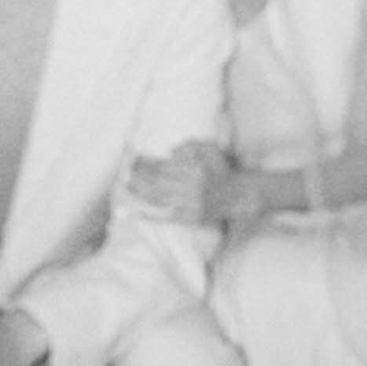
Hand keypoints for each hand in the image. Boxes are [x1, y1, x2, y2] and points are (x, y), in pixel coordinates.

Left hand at [128, 140, 260, 225]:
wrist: (238, 195)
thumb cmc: (221, 169)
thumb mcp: (209, 149)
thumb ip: (188, 147)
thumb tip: (169, 152)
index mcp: (195, 169)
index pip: (163, 166)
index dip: (146, 163)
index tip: (135, 158)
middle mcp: (191, 188)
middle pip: (157, 182)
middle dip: (139, 176)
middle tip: (127, 170)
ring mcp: (190, 205)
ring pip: (158, 199)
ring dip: (140, 191)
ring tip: (127, 184)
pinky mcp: (191, 218)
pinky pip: (166, 217)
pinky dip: (151, 216)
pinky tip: (137, 213)